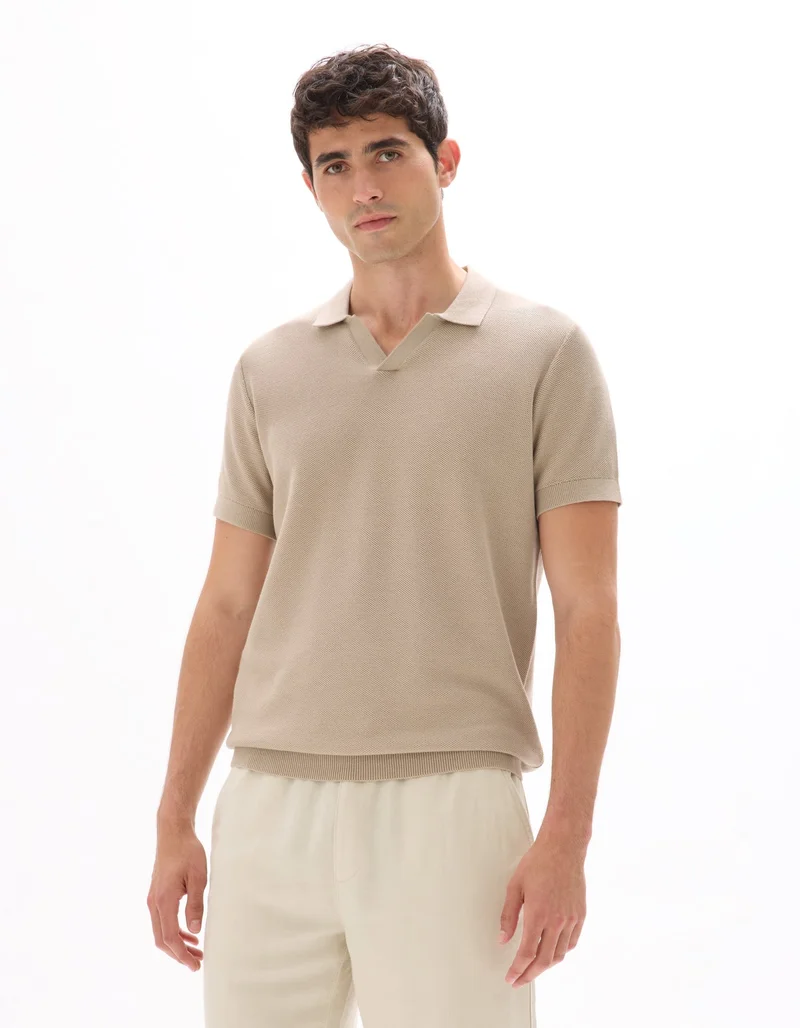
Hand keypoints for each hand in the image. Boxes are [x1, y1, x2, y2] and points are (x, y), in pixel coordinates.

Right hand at [147, 822, 207, 971]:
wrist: (173, 831)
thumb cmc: (188, 851)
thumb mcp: (198, 876)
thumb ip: (196, 904)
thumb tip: (195, 930)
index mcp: (164, 900)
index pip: (170, 937)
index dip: (182, 954)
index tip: (195, 965)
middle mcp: (154, 902)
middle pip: (162, 939)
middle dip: (179, 954)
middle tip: (198, 962)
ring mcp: (153, 899)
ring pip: (161, 931)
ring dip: (177, 944)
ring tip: (196, 951)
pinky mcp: (156, 894)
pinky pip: (162, 920)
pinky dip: (174, 931)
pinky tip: (189, 933)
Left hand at [497, 832, 586, 985]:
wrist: (563, 848)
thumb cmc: (537, 863)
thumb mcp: (515, 887)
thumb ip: (508, 916)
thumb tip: (502, 940)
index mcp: (538, 914)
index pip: (527, 953)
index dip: (518, 970)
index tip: (510, 979)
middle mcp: (557, 921)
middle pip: (544, 960)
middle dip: (530, 975)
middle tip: (519, 981)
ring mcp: (571, 919)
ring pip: (559, 954)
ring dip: (546, 966)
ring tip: (533, 968)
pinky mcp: (580, 915)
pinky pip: (571, 942)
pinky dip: (561, 952)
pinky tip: (552, 951)